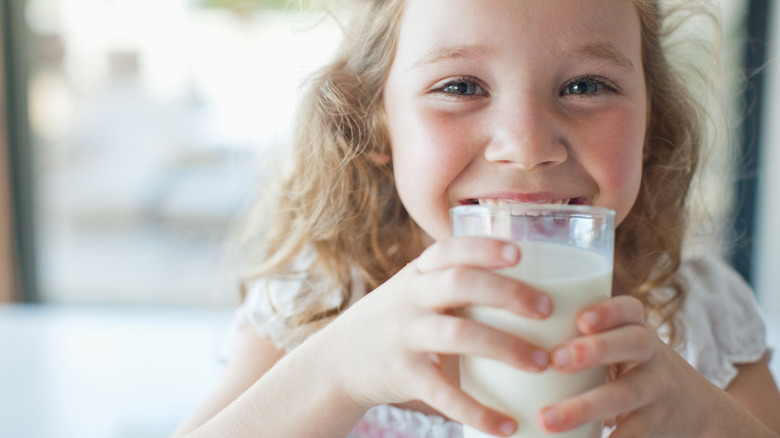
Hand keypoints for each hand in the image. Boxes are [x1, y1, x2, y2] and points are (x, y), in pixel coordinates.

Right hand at [319, 236, 552, 436]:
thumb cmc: (396, 322)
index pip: (450, 249)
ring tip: (541, 362)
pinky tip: (507, 425)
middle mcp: (410, 298)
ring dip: (505, 347)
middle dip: (507, 293)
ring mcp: (404, 335)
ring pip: (457, 334)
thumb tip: (530, 284)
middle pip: (460, 283)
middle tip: (548, 309)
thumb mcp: (415, 292)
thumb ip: (456, 283)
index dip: (484, 248)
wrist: (338, 361)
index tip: (520, 253)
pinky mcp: (401, 374)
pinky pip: (442, 392)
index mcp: (418, 274)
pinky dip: (477, 410)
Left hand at [539, 295, 717, 436]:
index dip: (608, 311)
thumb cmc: (626, 369)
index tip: (579, 319)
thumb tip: (487, 337)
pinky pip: (633, 435)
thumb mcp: (614, 346)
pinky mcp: (657, 427)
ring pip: (627, 394)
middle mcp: (651, 356)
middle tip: (555, 360)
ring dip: (586, 406)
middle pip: (633, 343)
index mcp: (634, 328)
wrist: (695, 412)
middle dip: (595, 350)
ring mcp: (657, 391)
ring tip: (546, 419)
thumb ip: (569, 337)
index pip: (630, 308)